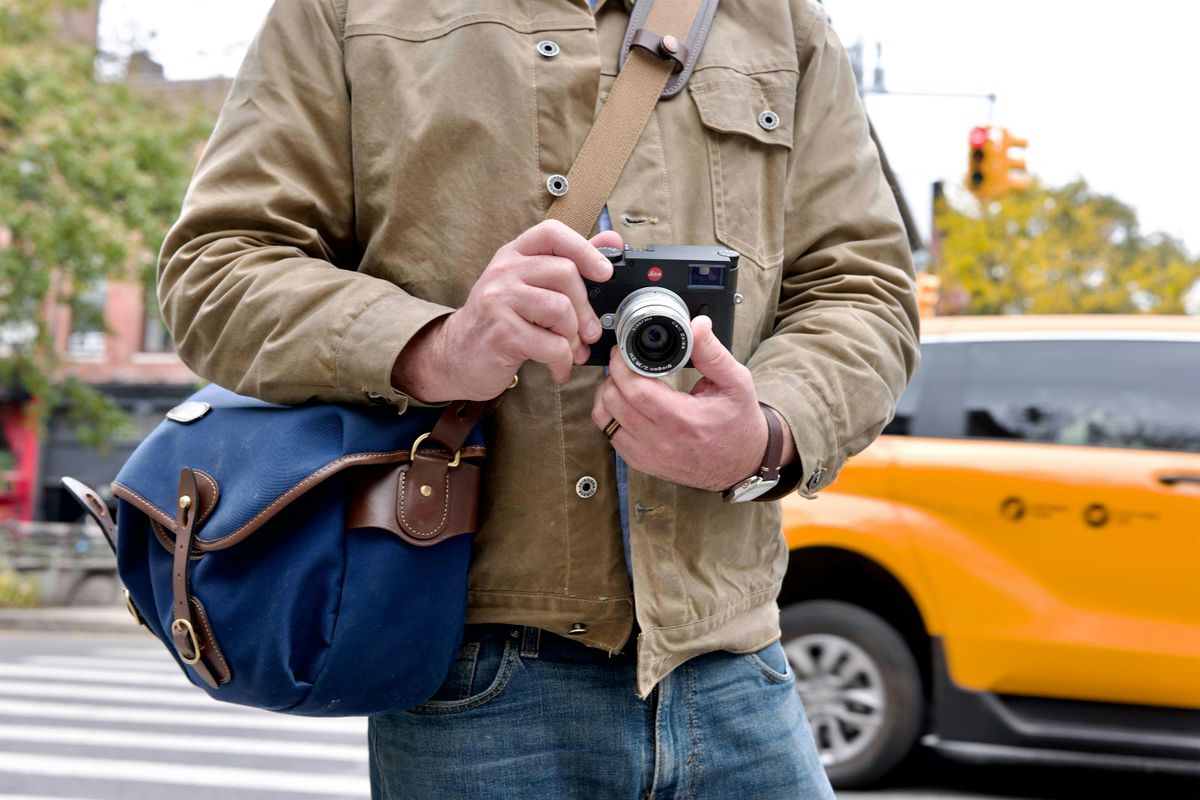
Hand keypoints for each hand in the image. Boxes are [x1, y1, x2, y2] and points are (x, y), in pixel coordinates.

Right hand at [393, 220, 622, 401]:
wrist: (455, 356)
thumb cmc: (499, 322)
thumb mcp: (529, 286)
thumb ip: (569, 264)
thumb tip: (612, 241)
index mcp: (514, 254)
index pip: (552, 233)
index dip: (584, 249)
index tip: (603, 273)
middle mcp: (504, 271)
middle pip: (564, 273)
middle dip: (585, 308)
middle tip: (588, 332)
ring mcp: (499, 300)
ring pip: (561, 309)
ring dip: (573, 337)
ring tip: (569, 351)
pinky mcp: (502, 333)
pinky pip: (551, 345)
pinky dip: (562, 362)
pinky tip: (557, 368)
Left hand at [591, 316, 781, 491]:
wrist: (741, 462)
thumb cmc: (738, 422)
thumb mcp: (736, 382)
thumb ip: (712, 353)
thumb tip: (697, 325)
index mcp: (684, 419)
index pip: (636, 390)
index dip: (622, 365)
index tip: (624, 351)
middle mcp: (661, 441)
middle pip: (614, 401)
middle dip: (613, 375)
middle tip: (625, 362)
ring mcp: (648, 455)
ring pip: (604, 418)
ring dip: (607, 394)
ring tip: (625, 382)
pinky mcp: (641, 462)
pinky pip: (609, 435)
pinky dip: (610, 415)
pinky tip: (626, 404)